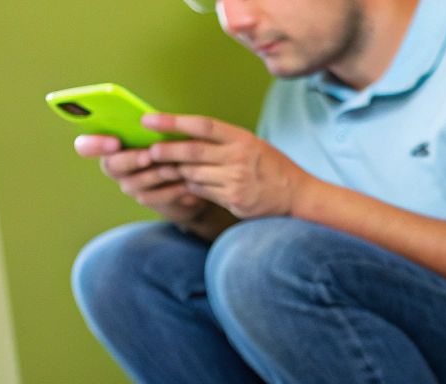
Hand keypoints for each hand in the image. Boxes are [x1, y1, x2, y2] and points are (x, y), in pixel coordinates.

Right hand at [74, 134, 219, 228]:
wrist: (189, 175)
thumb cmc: (168, 143)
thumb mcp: (160, 131)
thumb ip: (150, 127)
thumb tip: (154, 119)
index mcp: (109, 143)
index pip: (86, 146)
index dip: (94, 144)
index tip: (114, 141)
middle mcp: (114, 166)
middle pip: (112, 165)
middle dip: (131, 159)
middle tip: (149, 156)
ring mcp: (129, 185)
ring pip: (136, 182)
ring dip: (157, 174)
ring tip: (176, 168)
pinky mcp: (147, 199)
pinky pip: (156, 197)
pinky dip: (172, 190)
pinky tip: (186, 184)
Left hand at [139, 113, 317, 220]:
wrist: (296, 194)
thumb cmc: (270, 166)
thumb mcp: (251, 144)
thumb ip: (222, 141)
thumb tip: (184, 135)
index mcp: (242, 138)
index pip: (202, 125)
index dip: (173, 122)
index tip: (149, 120)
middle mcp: (238, 158)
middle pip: (192, 152)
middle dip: (167, 151)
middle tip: (150, 150)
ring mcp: (236, 180)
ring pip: (193, 174)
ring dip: (177, 172)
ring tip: (166, 168)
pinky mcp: (233, 200)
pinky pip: (201, 191)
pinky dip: (191, 186)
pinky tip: (189, 183)